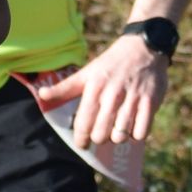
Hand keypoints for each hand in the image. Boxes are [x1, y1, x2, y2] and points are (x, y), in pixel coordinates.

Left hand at [30, 35, 168, 147]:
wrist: (144, 47)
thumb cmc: (111, 63)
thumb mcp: (87, 72)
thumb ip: (65, 87)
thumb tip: (42, 95)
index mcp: (94, 88)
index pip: (83, 122)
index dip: (81, 138)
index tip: (82, 143)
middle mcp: (112, 94)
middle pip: (101, 134)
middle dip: (99, 139)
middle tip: (101, 135)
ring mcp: (133, 99)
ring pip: (120, 135)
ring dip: (117, 138)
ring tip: (116, 130)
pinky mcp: (150, 102)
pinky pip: (141, 132)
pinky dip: (136, 135)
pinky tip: (133, 127)